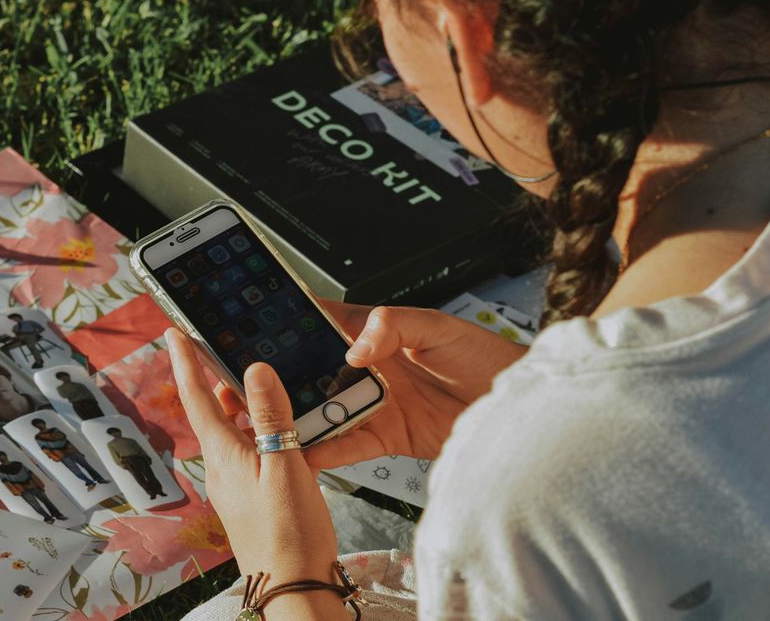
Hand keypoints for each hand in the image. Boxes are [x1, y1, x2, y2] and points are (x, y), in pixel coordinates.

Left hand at [166, 327, 339, 585]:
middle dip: (218, 378)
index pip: (197, 397)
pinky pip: (248, 451)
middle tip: (225, 347)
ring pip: (233, 431)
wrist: (293, 586)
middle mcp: (222, 468)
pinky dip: (259, 430)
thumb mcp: (285, 466)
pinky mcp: (250, 497)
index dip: (185, 362)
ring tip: (261, 382)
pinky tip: (282, 430)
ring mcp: (235, 484)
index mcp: (224, 455)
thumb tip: (254, 370)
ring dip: (242, 405)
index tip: (174, 333)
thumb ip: (271, 417)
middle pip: (214, 411)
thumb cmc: (289, 535)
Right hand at [213, 301, 526, 469]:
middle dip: (281, 372)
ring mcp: (375, 402)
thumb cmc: (488, 356)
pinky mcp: (386, 436)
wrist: (523, 409)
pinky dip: (324, 451)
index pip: (323, 319)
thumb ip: (395, 326)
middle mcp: (369, 366)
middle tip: (247, 377)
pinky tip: (304, 453)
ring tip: (266, 418)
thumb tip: (357, 347)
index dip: (290, 317)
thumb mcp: (441, 327)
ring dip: (296, 414)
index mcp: (377, 331)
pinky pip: (347, 444)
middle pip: (313, 368)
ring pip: (323, 408)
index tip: (255, 317)